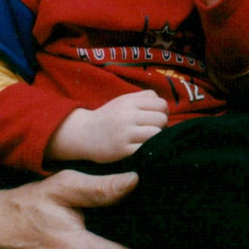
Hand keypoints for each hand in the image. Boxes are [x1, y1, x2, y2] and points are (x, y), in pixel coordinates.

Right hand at [47, 91, 168, 163]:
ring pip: (156, 134)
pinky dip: (146, 149)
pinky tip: (140, 148)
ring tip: (146, 139)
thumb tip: (164, 107)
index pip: (161, 104)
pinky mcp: (122, 150)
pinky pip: (146, 148)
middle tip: (151, 129)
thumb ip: (144, 98)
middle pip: (161, 119)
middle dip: (160, 125)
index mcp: (129, 102)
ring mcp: (124, 133)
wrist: (84, 134)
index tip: (155, 118)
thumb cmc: (109, 117)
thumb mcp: (123, 101)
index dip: (162, 111)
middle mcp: (127, 116)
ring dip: (155, 138)